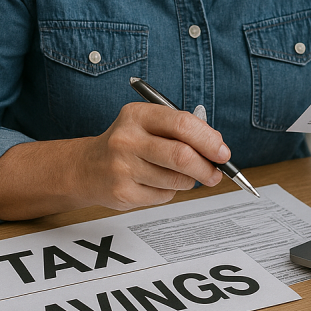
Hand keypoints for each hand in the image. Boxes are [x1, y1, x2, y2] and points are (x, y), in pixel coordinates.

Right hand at [81, 103, 229, 209]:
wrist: (87, 168)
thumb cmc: (127, 143)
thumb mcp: (148, 124)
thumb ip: (181, 130)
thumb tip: (217, 148)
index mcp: (137, 114)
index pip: (182, 124)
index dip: (209, 140)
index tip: (223, 152)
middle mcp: (127, 139)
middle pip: (182, 156)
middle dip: (207, 167)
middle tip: (216, 173)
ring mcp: (122, 168)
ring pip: (177, 180)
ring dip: (189, 180)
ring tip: (181, 175)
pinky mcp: (123, 193)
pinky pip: (164, 196)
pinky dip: (171, 191)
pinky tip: (157, 183)